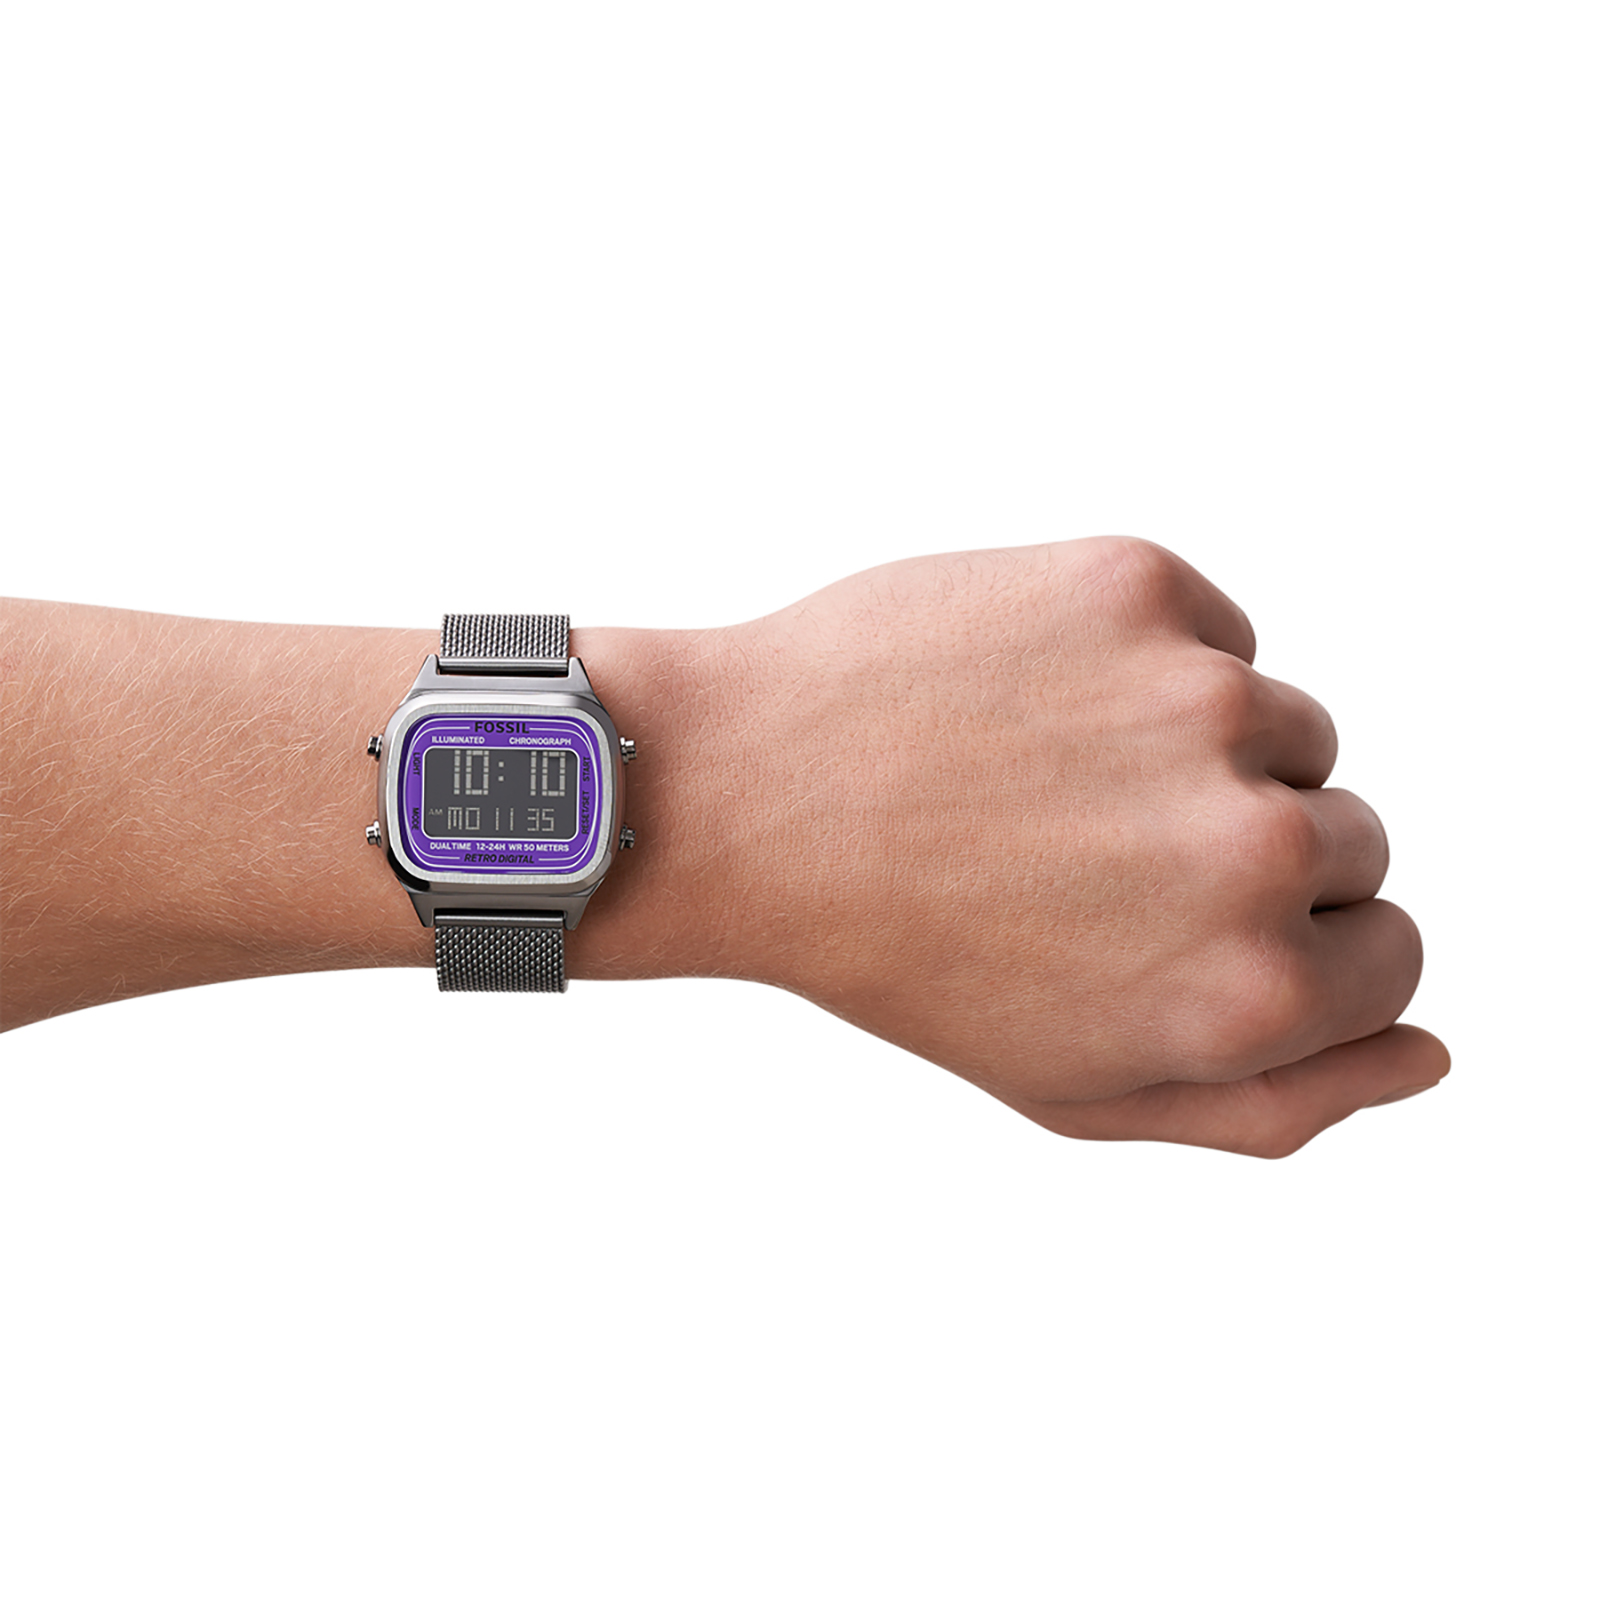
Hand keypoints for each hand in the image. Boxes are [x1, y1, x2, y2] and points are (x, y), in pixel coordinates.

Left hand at [665, 538, 1446, 1155]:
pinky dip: (1143, 663)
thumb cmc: (904, 955)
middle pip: (1352, 835)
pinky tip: (1029, 701)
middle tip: (1090, 859)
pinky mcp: (1136, 586)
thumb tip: (1428, 1055)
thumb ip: (1277, 1104)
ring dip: (1196, 753)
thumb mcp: (1080, 1088)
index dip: (1292, 947)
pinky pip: (1212, 631)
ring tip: (1048, 780)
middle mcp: (1253, 845)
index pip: (1392, 955)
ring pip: (1284, 725)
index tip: (1190, 930)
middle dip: (1246, 852)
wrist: (745, 799)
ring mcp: (1200, 697)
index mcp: (1253, 992)